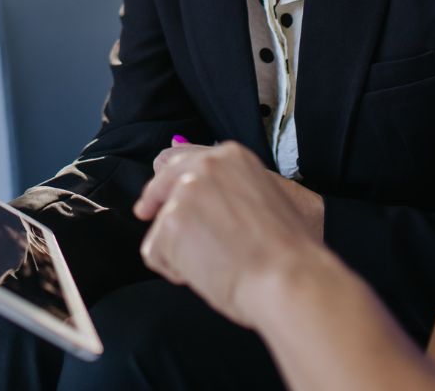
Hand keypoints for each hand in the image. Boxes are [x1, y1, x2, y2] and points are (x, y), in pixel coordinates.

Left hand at [134, 141, 327, 328]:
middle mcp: (205, 166)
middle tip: (145, 213)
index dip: (168, 180)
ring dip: (178, 248)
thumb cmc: (287, 252)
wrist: (290, 278)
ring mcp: (185, 192)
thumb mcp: (264, 198)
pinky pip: (154, 252)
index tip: (158, 193)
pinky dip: (171, 269)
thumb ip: (229, 188)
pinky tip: (201, 276)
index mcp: (231, 156)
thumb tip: (198, 191)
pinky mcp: (171, 222)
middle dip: (153, 200)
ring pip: (161, 223)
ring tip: (213, 266)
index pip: (183, 159)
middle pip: (161, 181)